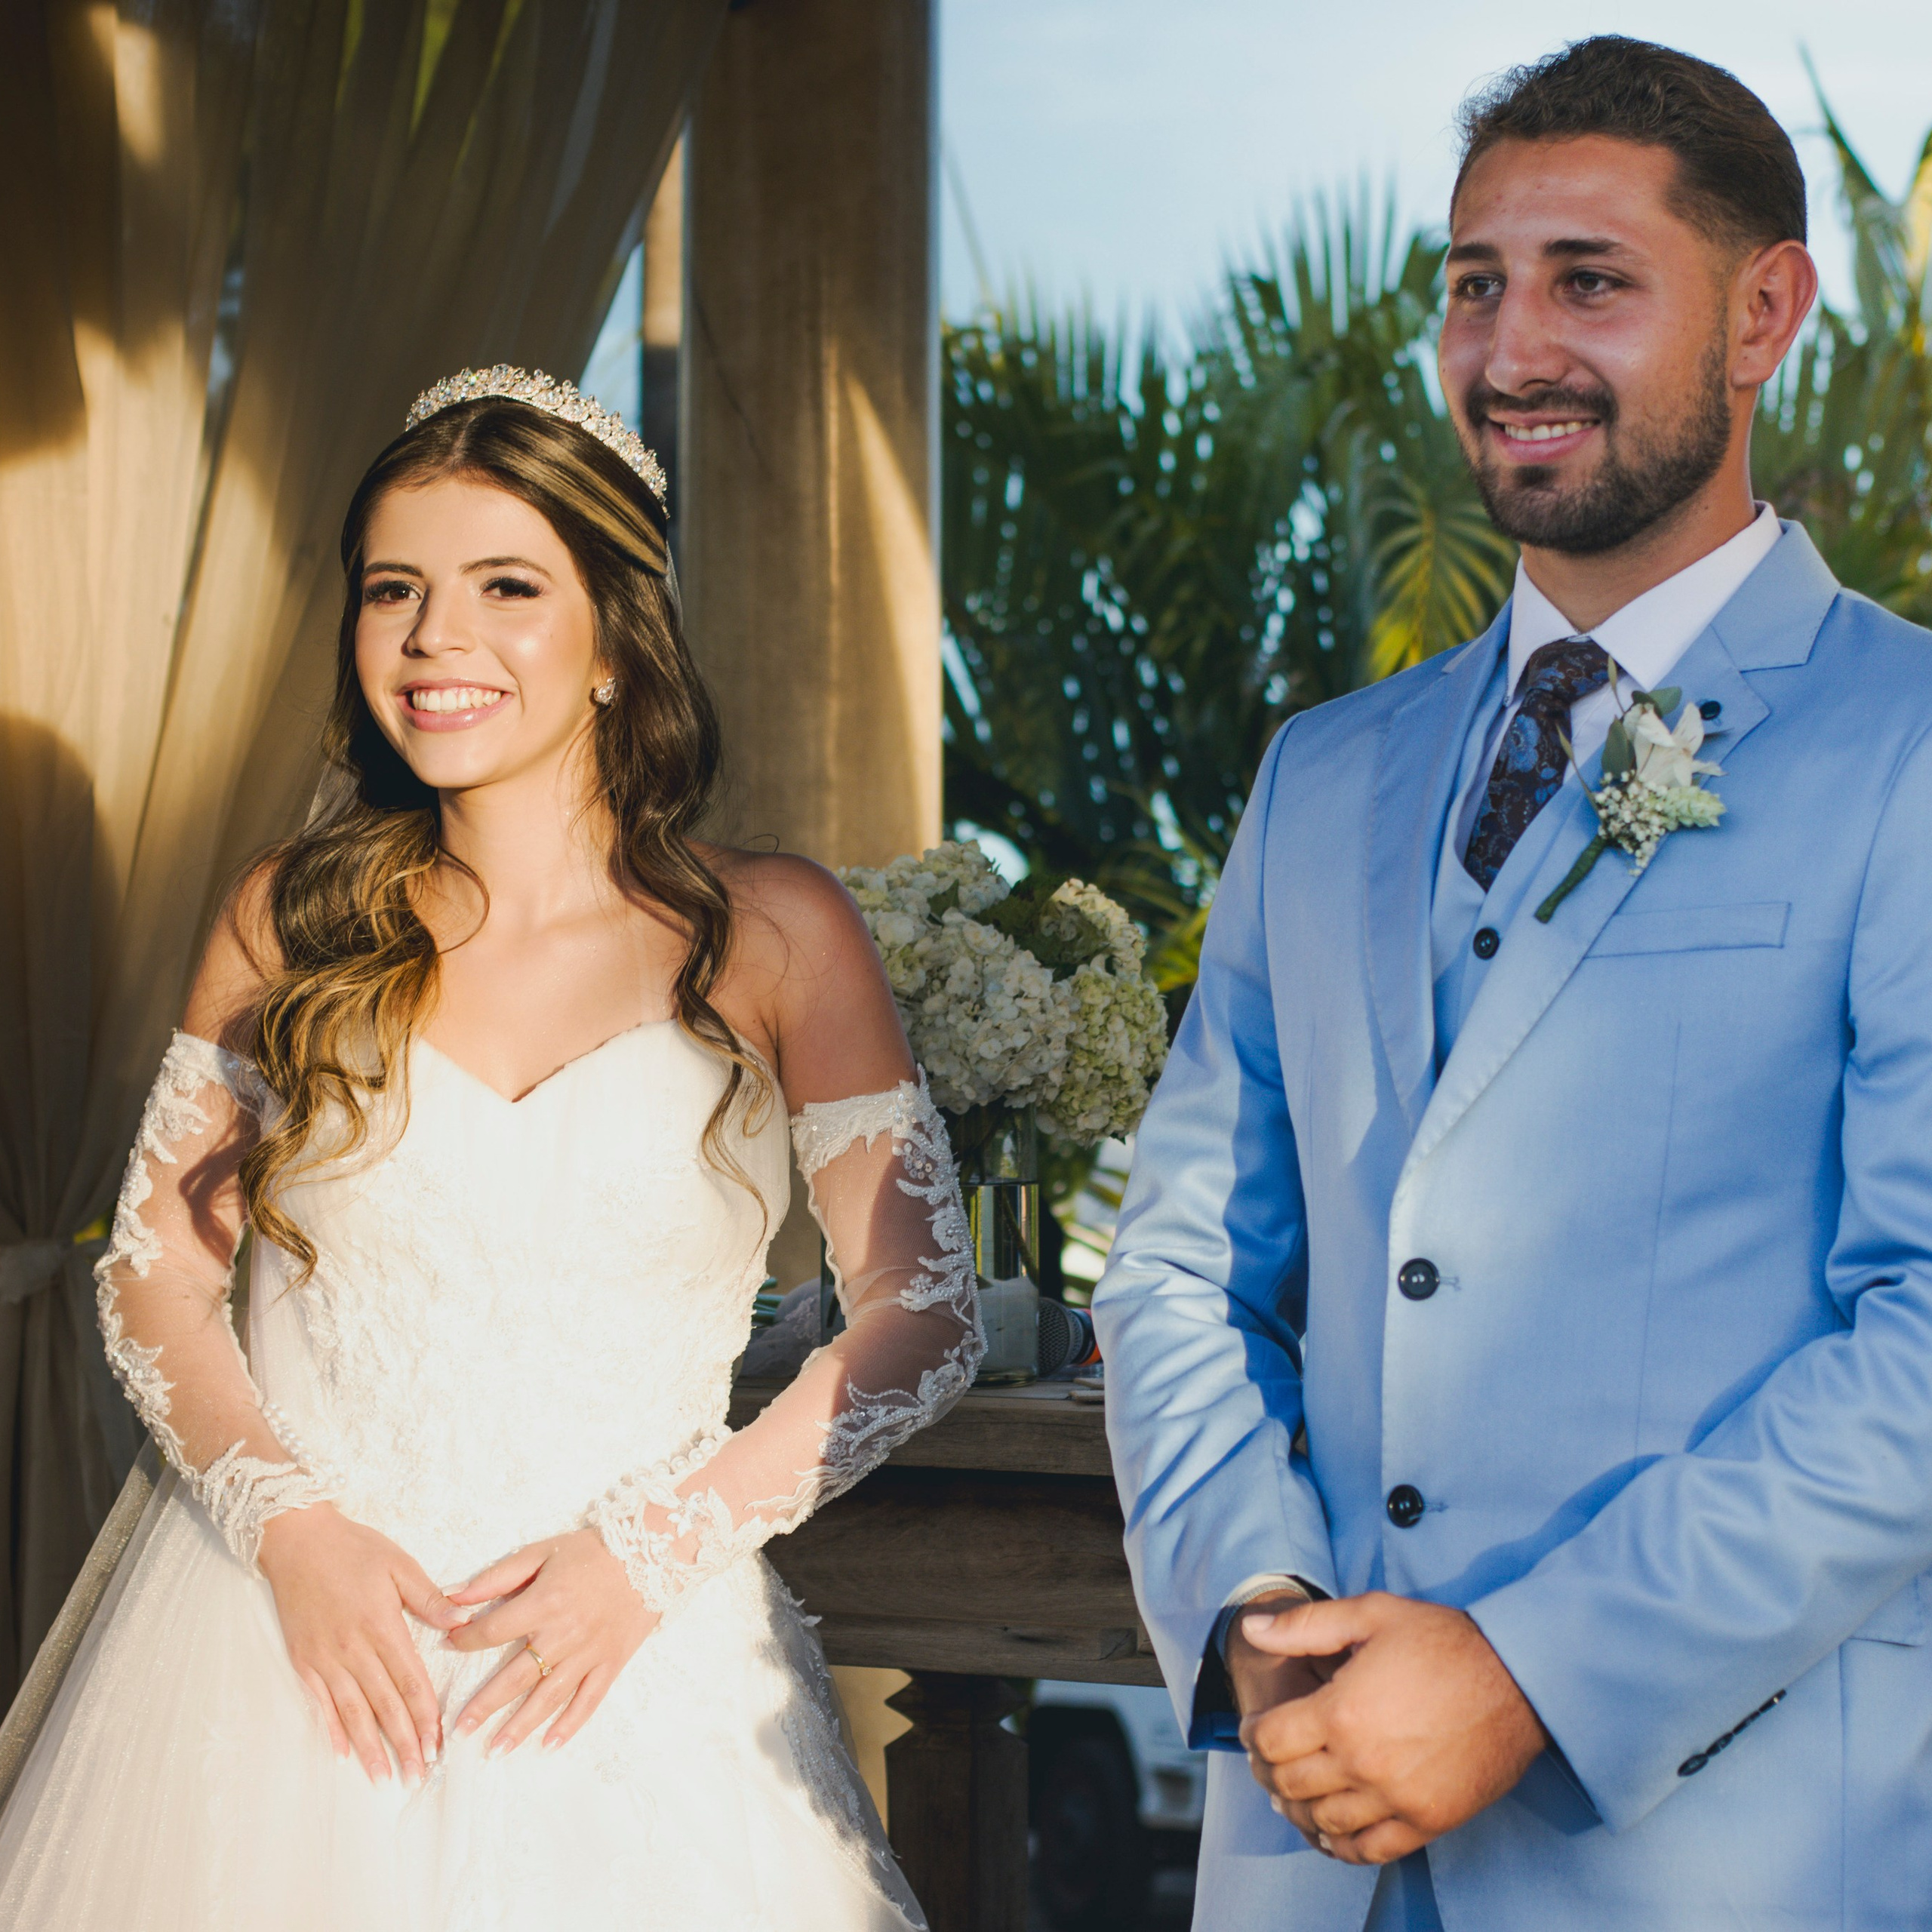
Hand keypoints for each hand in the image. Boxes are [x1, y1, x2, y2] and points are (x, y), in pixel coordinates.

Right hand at [258, 1502, 466, 1784]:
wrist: (296, 1539)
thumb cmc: (353, 1548)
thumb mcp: (399, 1564)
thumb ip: (430, 1598)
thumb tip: (463, 1620)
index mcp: (382, 1626)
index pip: (410, 1681)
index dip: (425, 1715)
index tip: (438, 1743)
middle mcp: (353, 1650)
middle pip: (384, 1705)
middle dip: (404, 1742)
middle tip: (418, 1774)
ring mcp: (325, 1659)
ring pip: (352, 1712)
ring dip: (370, 1747)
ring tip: (385, 1777)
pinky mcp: (303, 1661)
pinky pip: (320, 1703)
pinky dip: (333, 1729)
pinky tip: (344, 1753)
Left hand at [445, 1528, 655, 1755]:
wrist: (650, 1553)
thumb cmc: (590, 1551)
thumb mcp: (541, 1552)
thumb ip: (497, 1576)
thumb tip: (454, 1595)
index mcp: (543, 1604)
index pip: (493, 1631)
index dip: (466, 1640)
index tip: (449, 1645)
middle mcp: (563, 1635)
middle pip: (515, 1677)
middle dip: (484, 1705)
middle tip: (459, 1730)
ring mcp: (589, 1654)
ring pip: (548, 1697)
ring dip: (520, 1726)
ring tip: (495, 1750)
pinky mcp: (610, 1663)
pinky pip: (588, 1701)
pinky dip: (570, 1725)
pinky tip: (549, 1745)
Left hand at [1238, 1592, 1547, 1864]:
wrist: (1519, 1679)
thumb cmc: (1444, 1641)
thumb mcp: (1371, 1614)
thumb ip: (1305, 1625)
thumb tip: (1251, 1627)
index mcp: (1342, 1711)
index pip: (1271, 1740)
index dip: (1252, 1735)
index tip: (1253, 1729)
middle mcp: (1363, 1762)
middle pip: (1290, 1783)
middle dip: (1268, 1771)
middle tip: (1267, 1760)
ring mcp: (1397, 1798)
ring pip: (1324, 1821)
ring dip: (1299, 1809)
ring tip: (1293, 1793)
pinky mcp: (1429, 1820)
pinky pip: (1371, 1850)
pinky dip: (1342, 1847)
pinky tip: (1331, 1833)